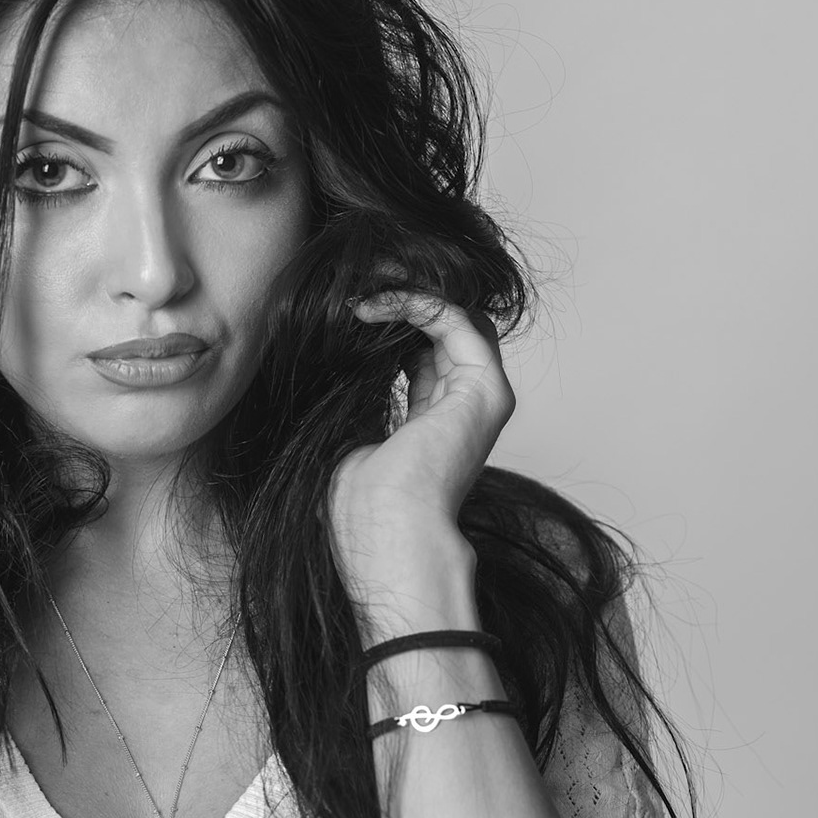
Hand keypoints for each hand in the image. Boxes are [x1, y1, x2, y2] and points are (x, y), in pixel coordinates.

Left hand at [327, 292, 514, 606]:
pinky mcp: (487, 390)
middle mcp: (465, 404)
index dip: (388, 321)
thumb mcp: (350, 432)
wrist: (387, 531)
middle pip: (446, 327)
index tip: (346, 308)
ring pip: (456, 317)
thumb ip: (357, 390)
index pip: (421, 349)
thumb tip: (330, 350)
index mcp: (435, 418)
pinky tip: (375, 307)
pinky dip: (418, 304)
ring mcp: (483, 397)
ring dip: (408, 295)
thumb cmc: (360, 503)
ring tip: (363, 291)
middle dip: (403, 298)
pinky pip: (458, 323)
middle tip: (357, 285)